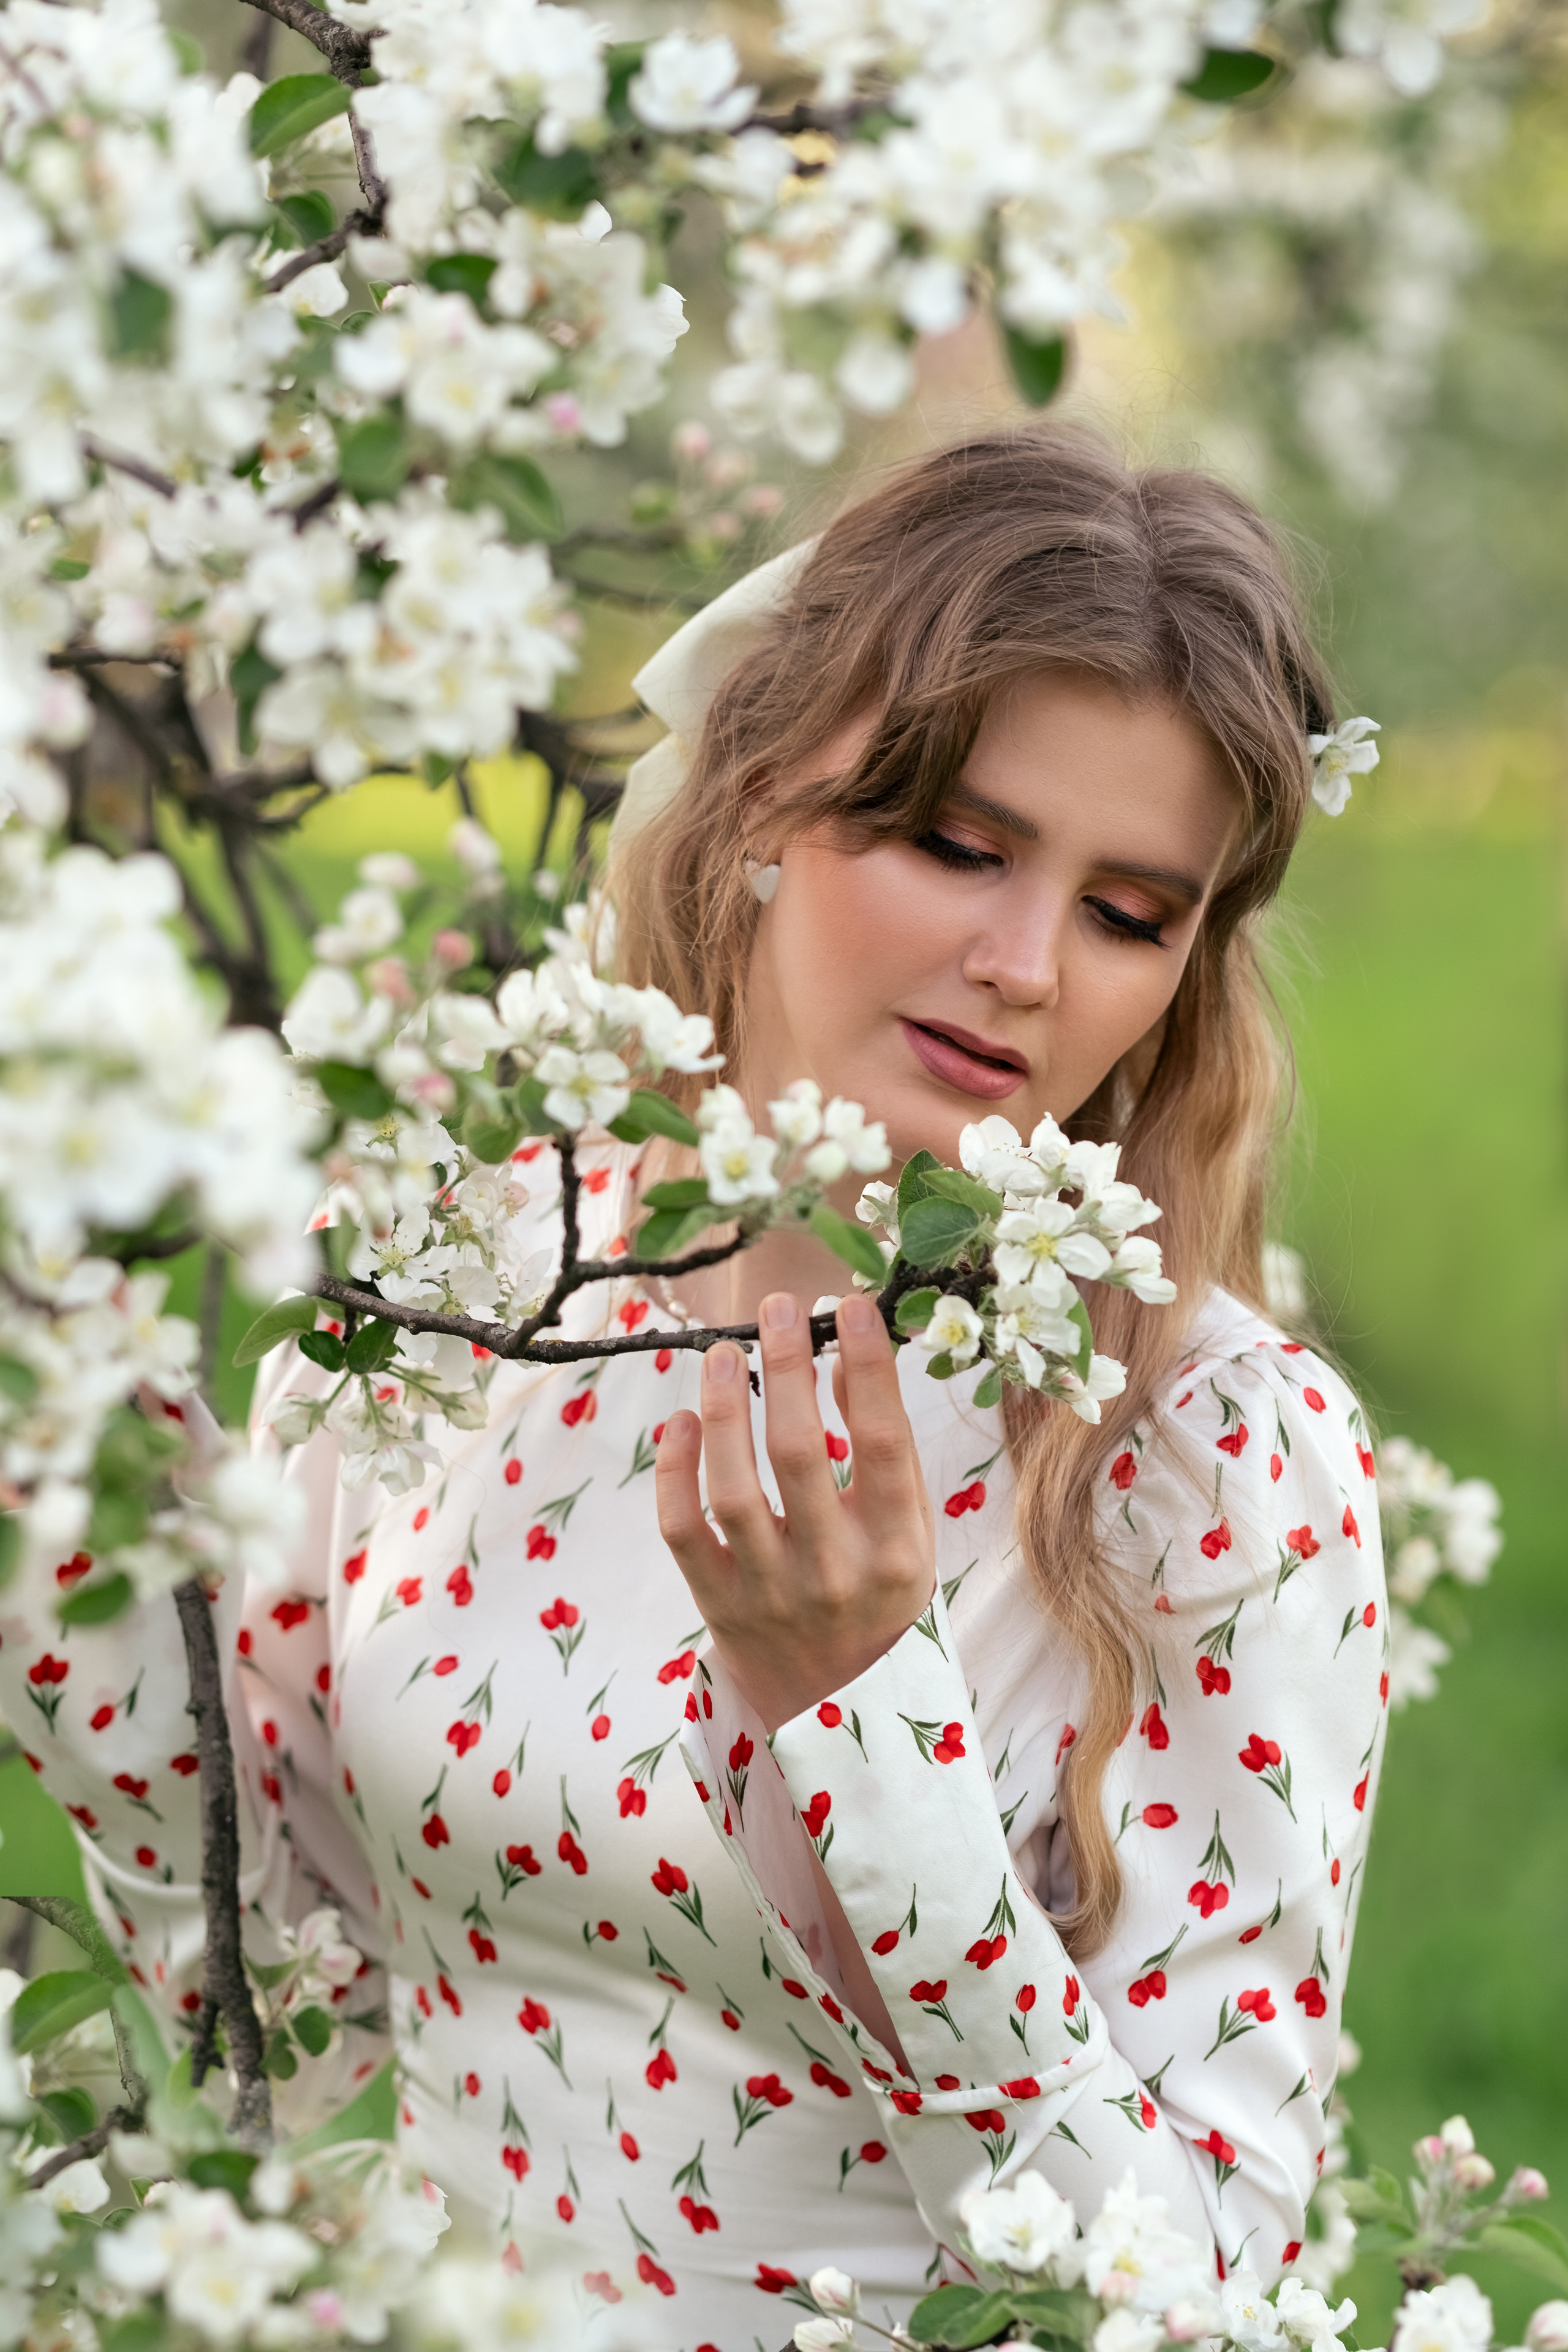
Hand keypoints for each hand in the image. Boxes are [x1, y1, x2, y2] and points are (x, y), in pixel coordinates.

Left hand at [655, 1290, 934, 1731]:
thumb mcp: (907, 1530)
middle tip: (777, 1307)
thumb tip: (848, 1353)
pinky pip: (682, 1531)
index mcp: (898, 1551)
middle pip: (801, 1456)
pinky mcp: (717, 1605)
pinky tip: (680, 1420)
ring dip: (726, 1411)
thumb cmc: (878, 1591)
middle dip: (788, 1370)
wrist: (833, 1703)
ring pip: (733, 1491)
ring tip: (725, 1352)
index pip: (883, 1442)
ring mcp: (770, 1593)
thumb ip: (887, 1450)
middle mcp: (836, 1573)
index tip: (850, 1304)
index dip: (866, 1367)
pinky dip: (674, 1471)